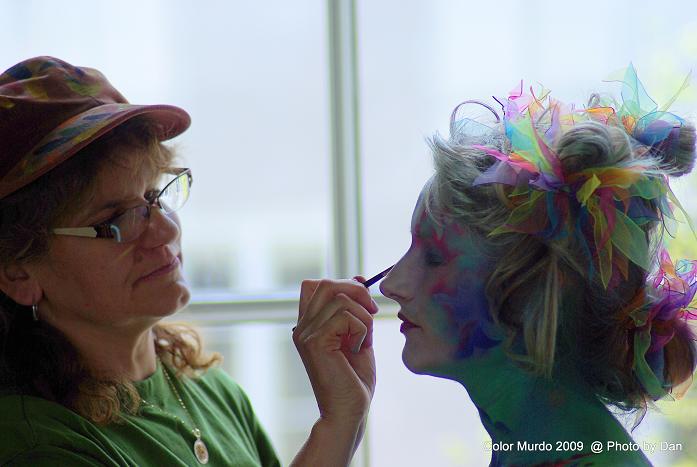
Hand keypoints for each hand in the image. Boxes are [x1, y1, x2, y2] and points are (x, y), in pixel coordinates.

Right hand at [293, 277, 377, 425]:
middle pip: (325, 284)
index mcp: (310, 325)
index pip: (314, 285)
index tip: (364, 296)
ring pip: (340, 299)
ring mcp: (306, 333)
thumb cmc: (354, 381)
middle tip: (373, 312)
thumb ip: (355, 312)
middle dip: (356, 291)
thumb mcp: (357, 336)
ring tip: (363, 340)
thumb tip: (358, 281)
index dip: (342, 283)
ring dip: (363, 316)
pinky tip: (357, 349)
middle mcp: (303, 326)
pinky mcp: (315, 342)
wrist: (349, 412)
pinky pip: (346, 317)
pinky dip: (360, 329)